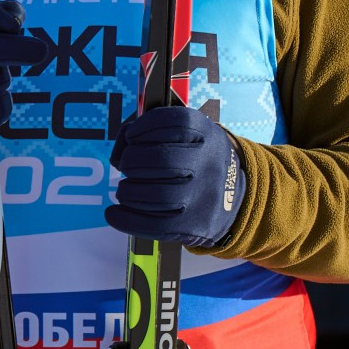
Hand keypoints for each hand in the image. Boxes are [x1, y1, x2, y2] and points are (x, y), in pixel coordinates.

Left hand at [104, 105, 245, 248]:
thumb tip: (119, 150)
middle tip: (126, 165)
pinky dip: (125, 219)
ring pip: (157, 196)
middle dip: (131, 161)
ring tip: (125, 190)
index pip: (175, 122)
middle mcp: (208, 164)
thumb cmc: (196, 160)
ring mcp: (202, 197)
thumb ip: (151, 129)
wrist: (235, 199)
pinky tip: (113, 213)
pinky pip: (154, 226)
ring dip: (128, 192)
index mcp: (207, 134)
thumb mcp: (188, 135)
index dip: (145, 126)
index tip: (131, 135)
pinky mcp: (193, 226)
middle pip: (161, 160)